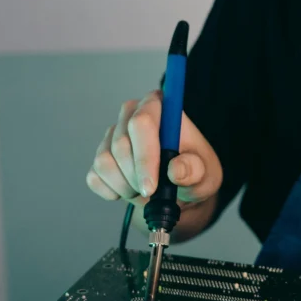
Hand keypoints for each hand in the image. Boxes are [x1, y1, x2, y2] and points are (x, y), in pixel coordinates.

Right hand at [86, 90, 222, 209]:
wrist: (179, 187)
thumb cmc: (194, 171)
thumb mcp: (205, 174)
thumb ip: (194, 171)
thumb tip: (175, 170)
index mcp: (161, 107)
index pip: (142, 122)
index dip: (144, 157)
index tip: (151, 187)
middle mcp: (133, 113)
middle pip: (121, 145)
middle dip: (136, 177)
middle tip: (154, 192)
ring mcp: (113, 133)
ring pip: (104, 161)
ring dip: (125, 186)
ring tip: (146, 191)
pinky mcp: (100, 154)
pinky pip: (95, 176)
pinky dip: (112, 192)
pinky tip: (130, 190)